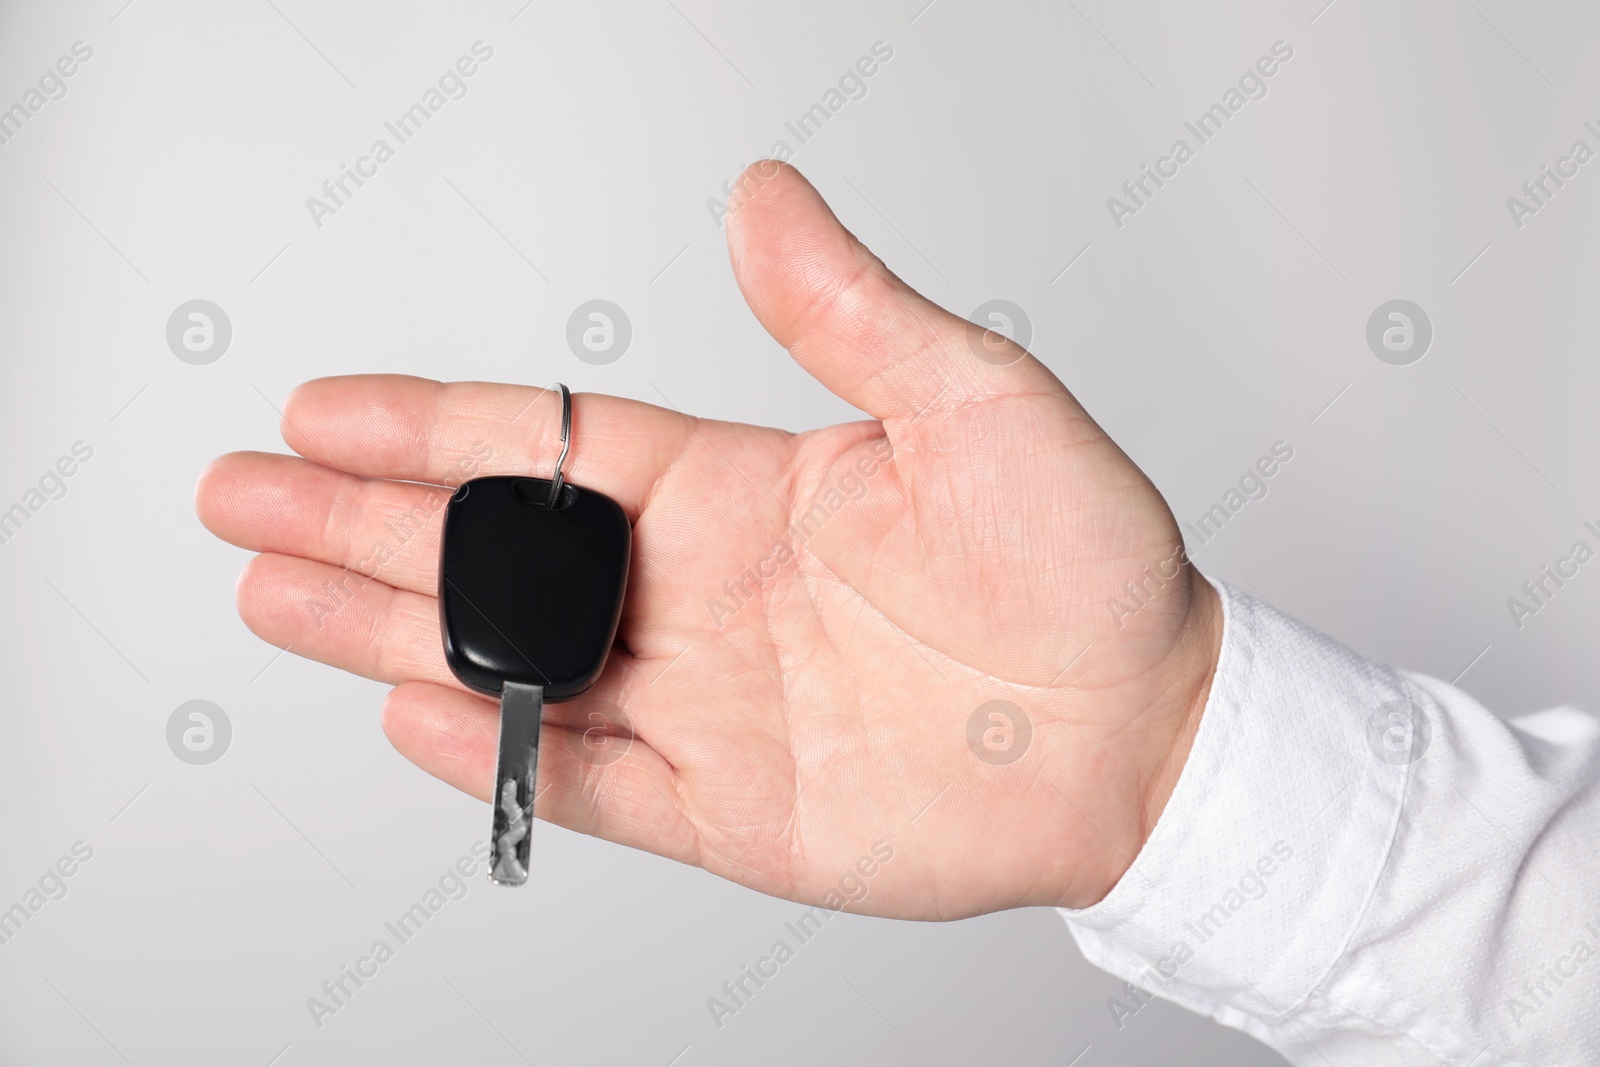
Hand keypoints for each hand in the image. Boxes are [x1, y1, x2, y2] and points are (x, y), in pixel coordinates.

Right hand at [195, 162, 1220, 918]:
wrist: (1144, 732)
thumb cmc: (1082, 566)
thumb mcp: (974, 403)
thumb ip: (848, 313)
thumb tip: (764, 195)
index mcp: (743, 489)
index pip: (548, 446)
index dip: (430, 425)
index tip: (325, 410)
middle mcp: (705, 590)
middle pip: (496, 548)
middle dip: (361, 521)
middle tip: (243, 498)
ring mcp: (711, 702)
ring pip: (514, 660)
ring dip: (387, 627)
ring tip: (276, 595)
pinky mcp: (735, 807)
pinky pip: (592, 780)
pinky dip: (501, 753)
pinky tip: (414, 709)